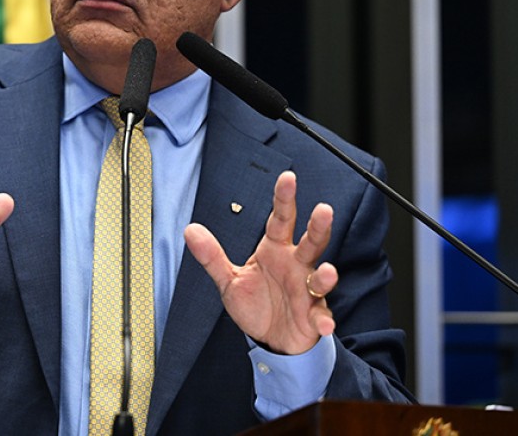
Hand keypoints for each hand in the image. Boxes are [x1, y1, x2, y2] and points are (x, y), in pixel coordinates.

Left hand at [184, 170, 337, 354]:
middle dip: (318, 226)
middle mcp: (295, 265)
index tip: (288, 178)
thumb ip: (212, 256)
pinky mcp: (313, 316)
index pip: (280, 219)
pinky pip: (320, 316)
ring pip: (319, 278)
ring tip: (326, 272)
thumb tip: (190, 230)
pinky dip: (323, 320)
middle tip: (324, 210)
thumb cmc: (256, 304)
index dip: (284, 199)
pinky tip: (323, 323)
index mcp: (275, 250)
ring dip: (324, 275)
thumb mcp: (229, 279)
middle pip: (311, 242)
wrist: (271, 339)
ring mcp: (307, 290)